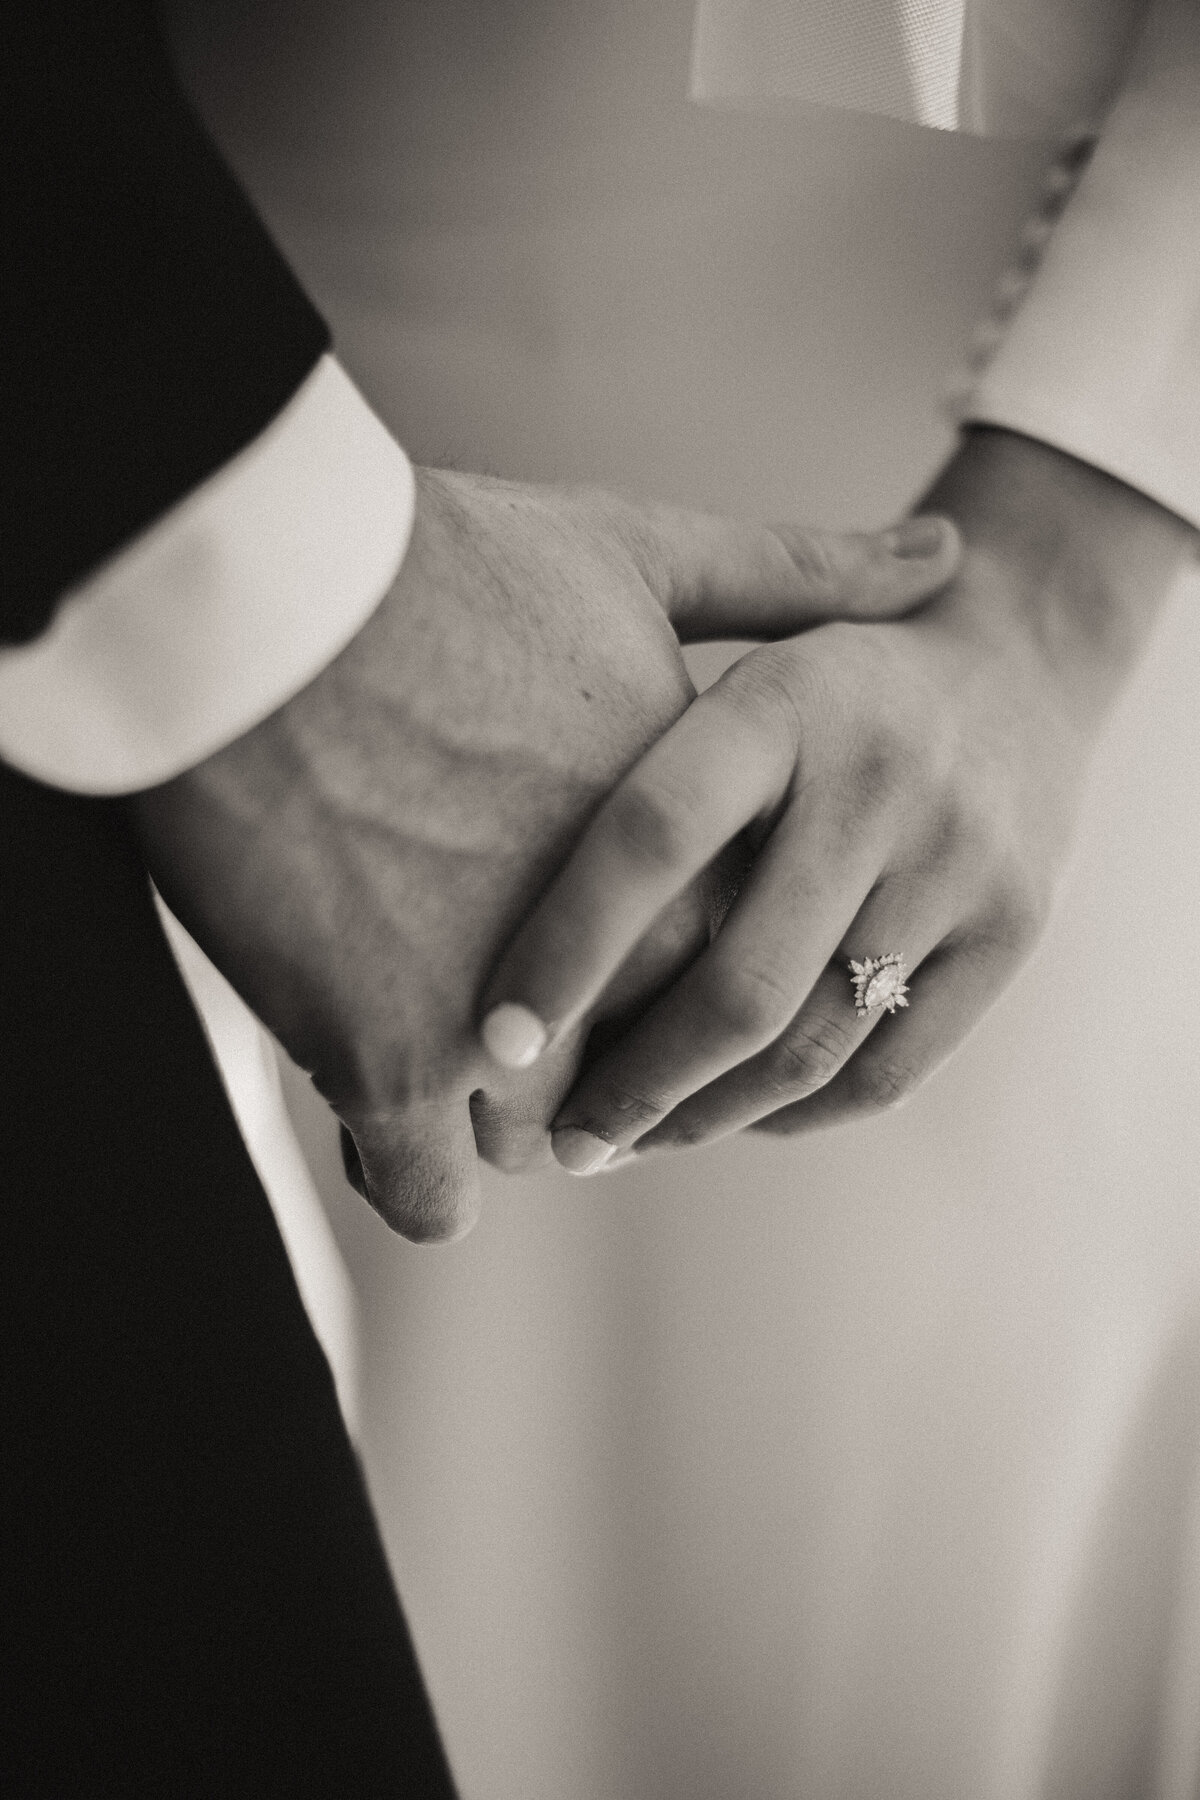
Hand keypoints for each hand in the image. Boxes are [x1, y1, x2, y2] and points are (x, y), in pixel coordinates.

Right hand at [131, 465, 957, 1239]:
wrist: (258, 608)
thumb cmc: (436, 569)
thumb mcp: (636, 550)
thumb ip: (797, 575)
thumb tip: (948, 553)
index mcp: (700, 851)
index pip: (738, 971)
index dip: (684, 978)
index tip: (631, 965)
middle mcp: (631, 956)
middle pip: (647, 1071)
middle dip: (605, 1072)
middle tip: (531, 1031)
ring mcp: (511, 1028)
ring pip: (538, 1139)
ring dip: (502, 1119)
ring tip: (445, 1051)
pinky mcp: (389, 1066)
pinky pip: (427, 1191)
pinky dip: (413, 1176)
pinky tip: (389, 1123)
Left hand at [480, 430, 1195, 1171]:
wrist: (1019, 659)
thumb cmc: (813, 681)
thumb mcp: (724, 657)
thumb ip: (630, 750)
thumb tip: (475, 903)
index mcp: (783, 698)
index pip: (653, 837)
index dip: (565, 953)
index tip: (489, 1044)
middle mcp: (882, 778)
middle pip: (742, 985)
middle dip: (631, 1087)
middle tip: (553, 1143)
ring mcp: (961, 861)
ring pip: (810, 1046)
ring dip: (700, 1117)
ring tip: (618, 1142)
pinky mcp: (1015, 931)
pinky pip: (885, 1069)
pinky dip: (790, 1114)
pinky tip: (720, 1114)